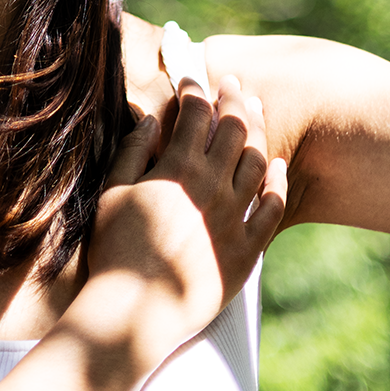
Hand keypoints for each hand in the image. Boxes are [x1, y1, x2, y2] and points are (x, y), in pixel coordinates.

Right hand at [87, 75, 286, 366]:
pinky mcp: (247, 250)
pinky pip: (272, 210)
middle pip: (234, 129)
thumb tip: (147, 118)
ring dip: (258, 131)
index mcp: (177, 169)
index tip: (192, 79)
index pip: (195, 113)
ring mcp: (233, 218)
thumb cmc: (114, 249)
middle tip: (231, 85)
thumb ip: (132, 150)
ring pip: (257, 162)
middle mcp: (211, 187)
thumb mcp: (113, 191)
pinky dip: (277, 183)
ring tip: (256, 112)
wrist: (134, 311)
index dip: (195, 90)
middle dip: (232, 99)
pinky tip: (277, 167)